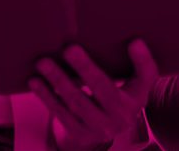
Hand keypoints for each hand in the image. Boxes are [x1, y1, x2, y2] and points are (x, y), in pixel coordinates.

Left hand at [29, 40, 158, 150]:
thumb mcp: (139, 83)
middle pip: (102, 89)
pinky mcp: (81, 135)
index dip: (140, 62)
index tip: (132, 42)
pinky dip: (47, 97)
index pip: (143, 78)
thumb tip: (136, 42)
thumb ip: (141, 64)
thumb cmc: (125, 95)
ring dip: (58, 82)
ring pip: (76, 103)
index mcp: (135, 100)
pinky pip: (62, 114)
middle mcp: (120, 118)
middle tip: (68, 48)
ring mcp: (99, 129)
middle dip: (84, 69)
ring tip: (43, 63)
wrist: (112, 130)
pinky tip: (36, 82)